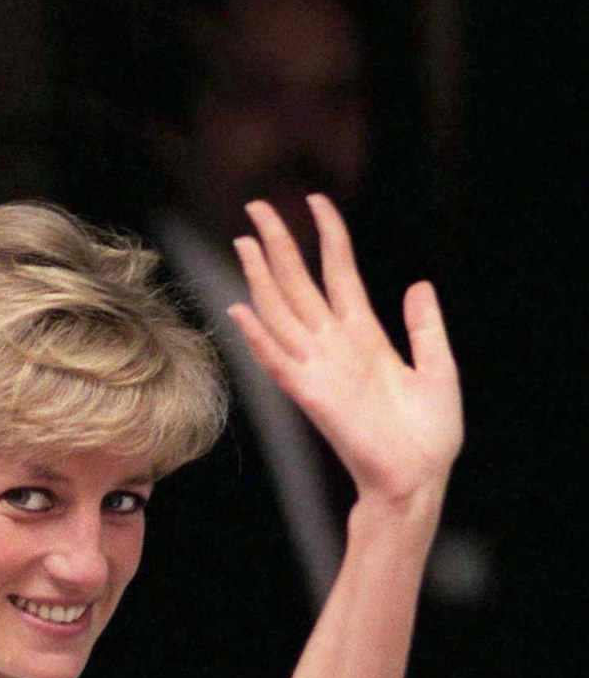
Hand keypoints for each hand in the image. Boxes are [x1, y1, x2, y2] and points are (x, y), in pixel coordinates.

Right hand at [228, 194, 462, 505]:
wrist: (418, 476)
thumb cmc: (429, 434)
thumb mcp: (438, 367)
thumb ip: (425, 326)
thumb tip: (418, 285)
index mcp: (366, 336)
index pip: (339, 273)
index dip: (328, 235)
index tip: (315, 200)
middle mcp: (336, 347)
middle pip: (300, 284)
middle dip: (278, 245)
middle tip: (257, 208)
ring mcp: (321, 369)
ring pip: (282, 313)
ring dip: (261, 279)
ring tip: (243, 242)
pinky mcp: (312, 396)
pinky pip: (278, 362)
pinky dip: (259, 337)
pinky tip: (240, 310)